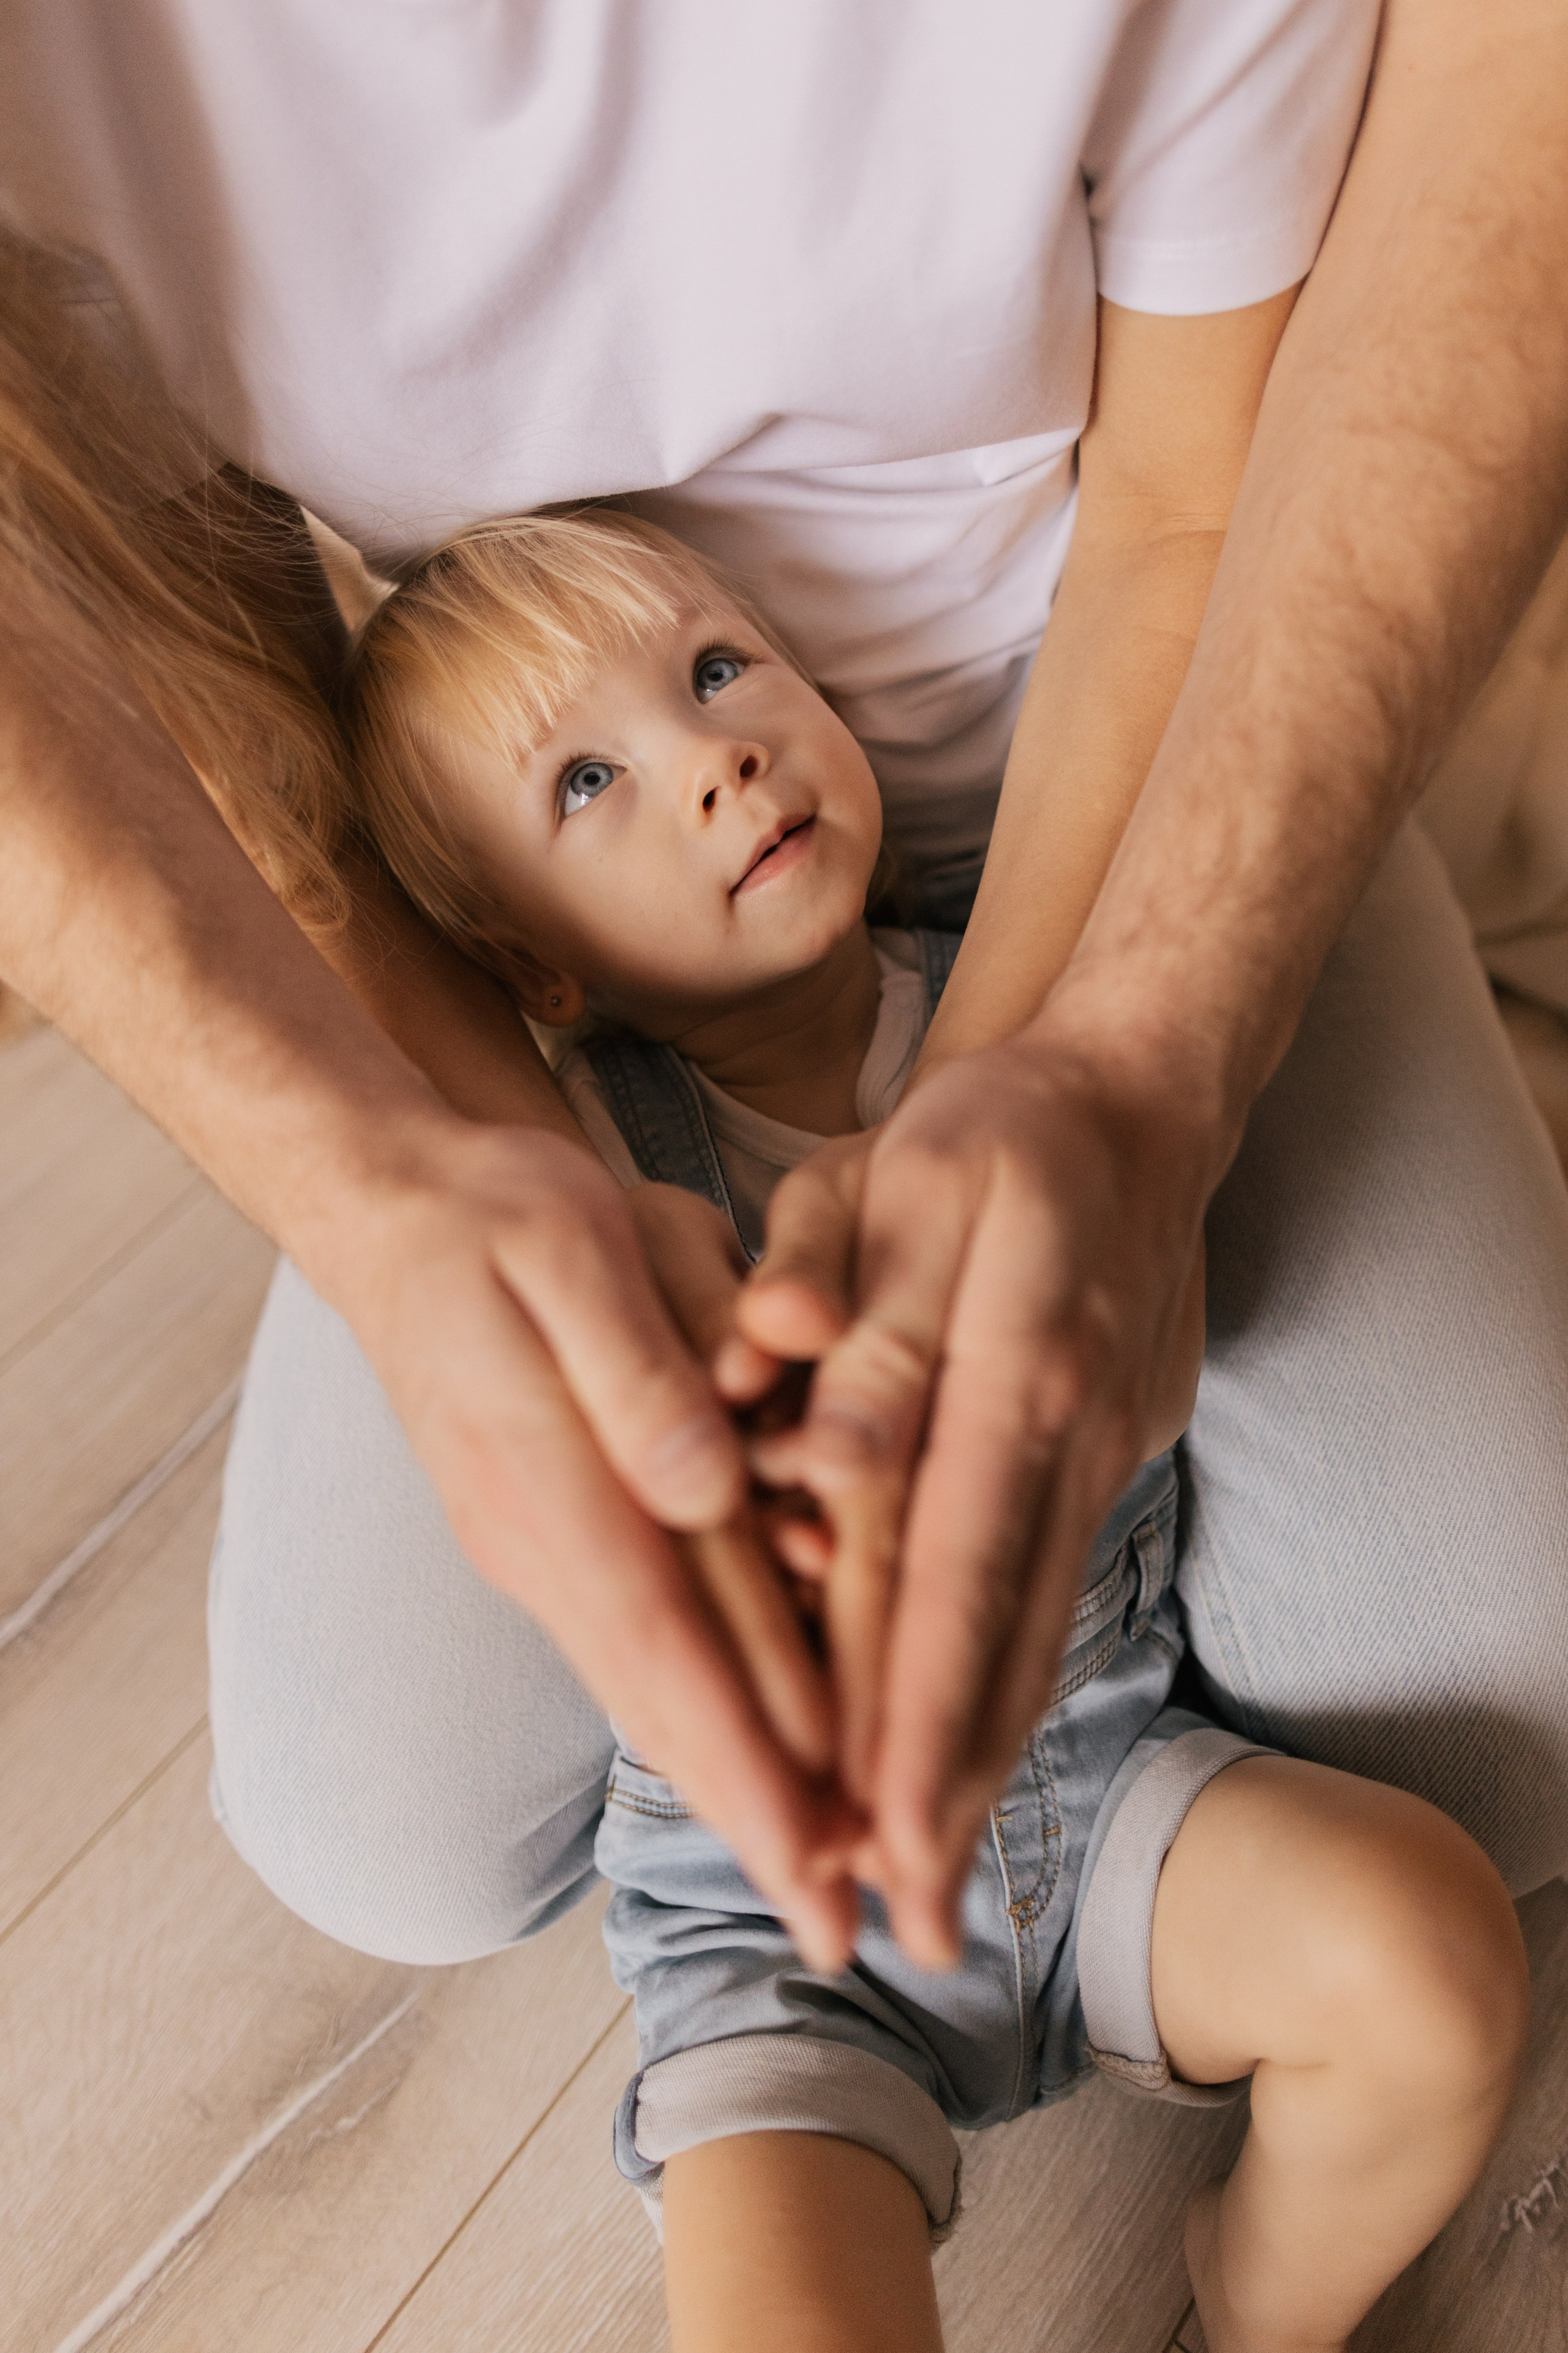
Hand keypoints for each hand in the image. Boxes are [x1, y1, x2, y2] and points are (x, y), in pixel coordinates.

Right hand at [319, 1114, 861, 1967]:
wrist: (394, 1213)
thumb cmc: (499, 1221)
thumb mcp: (575, 1251)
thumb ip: (637, 1373)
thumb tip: (698, 1489)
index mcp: (554, 1483)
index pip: (669, 1648)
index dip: (748, 1761)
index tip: (816, 1862)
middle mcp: (543, 1543)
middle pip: (663, 1703)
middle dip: (753, 1819)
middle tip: (841, 1928)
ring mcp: (541, 1547)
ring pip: (650, 1686)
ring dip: (732, 1782)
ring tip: (819, 1870)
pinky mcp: (554, 1532)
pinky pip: (638, 1639)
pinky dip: (699, 1708)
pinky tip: (759, 1748)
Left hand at [738, 1022, 1209, 1965]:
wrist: (1136, 1105)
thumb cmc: (990, 1138)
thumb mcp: (890, 1183)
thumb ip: (845, 1312)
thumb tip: (816, 1450)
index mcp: (1012, 1365)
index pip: (949, 1565)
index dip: (912, 1705)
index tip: (877, 1824)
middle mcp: (1070, 1436)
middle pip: (1002, 1632)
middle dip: (951, 1781)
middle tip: (909, 1918)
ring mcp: (1103, 1456)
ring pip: (1038, 1629)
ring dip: (987, 1757)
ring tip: (941, 1879)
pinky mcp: (1110, 1461)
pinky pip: (1052, 1590)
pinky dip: (1013, 1682)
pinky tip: (980, 1754)